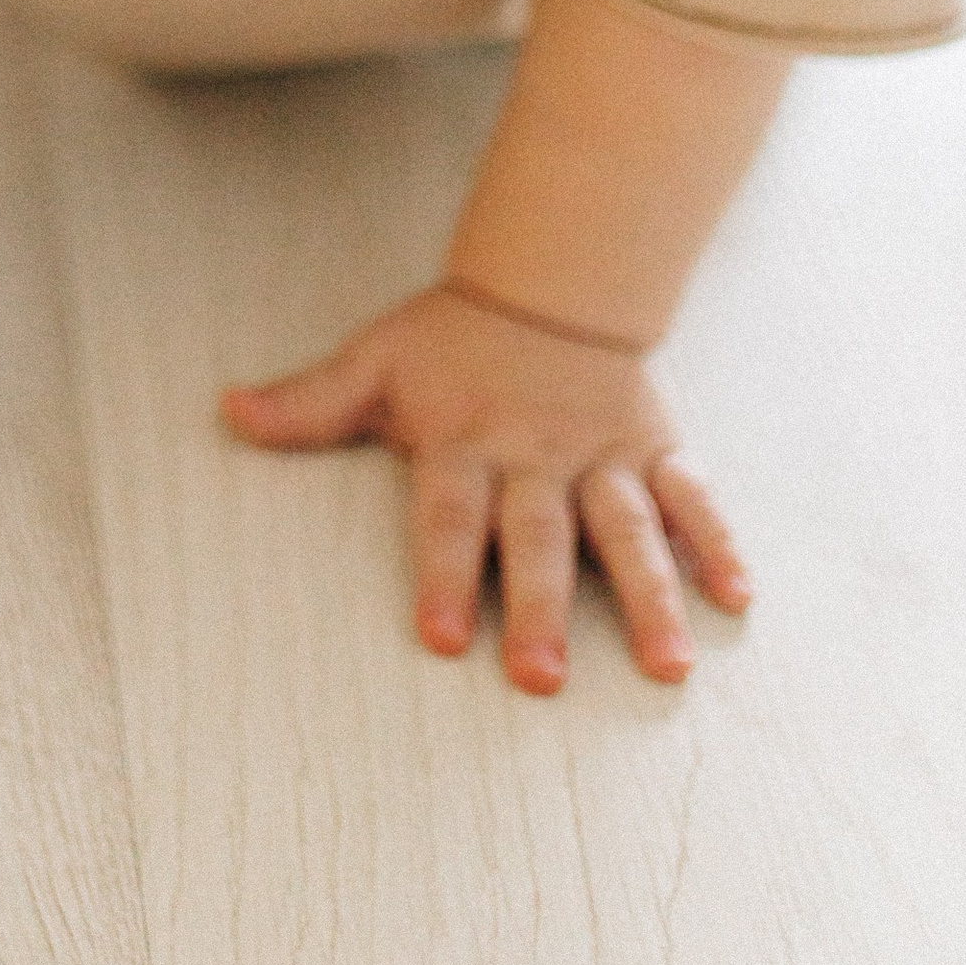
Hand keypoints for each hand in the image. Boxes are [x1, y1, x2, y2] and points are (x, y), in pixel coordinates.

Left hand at [221, 283, 749, 692]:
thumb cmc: (448, 342)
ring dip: (651, 596)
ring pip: (628, 529)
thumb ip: (309, 403)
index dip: (445, 573)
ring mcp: (603, 455)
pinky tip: (737, 599)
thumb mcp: (374, 363)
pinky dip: (718, 544)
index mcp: (467, 440)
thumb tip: (228, 412)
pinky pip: (693, 498)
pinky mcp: (655, 451)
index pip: (449, 514)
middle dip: (541, 607)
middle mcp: (538, 454)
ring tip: (668, 666)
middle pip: (538, 536)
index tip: (443, 637)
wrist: (546, 284)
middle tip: (542, 680)